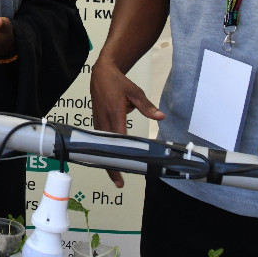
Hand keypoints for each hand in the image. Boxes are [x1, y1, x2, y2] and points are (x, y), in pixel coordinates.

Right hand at [90, 57, 164, 187]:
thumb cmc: (118, 83)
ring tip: (115, 175)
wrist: (101, 74)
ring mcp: (98, 122)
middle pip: (106, 149)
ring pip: (100, 147)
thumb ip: (147, 106)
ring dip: (106, 161)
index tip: (124, 169)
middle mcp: (104, 120)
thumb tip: (161, 116)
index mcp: (114, 114)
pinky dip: (104, 151)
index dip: (121, 156)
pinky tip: (110, 160)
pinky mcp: (97, 122)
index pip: (118, 140)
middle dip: (111, 166)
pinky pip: (100, 141)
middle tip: (119, 182)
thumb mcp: (135, 92)